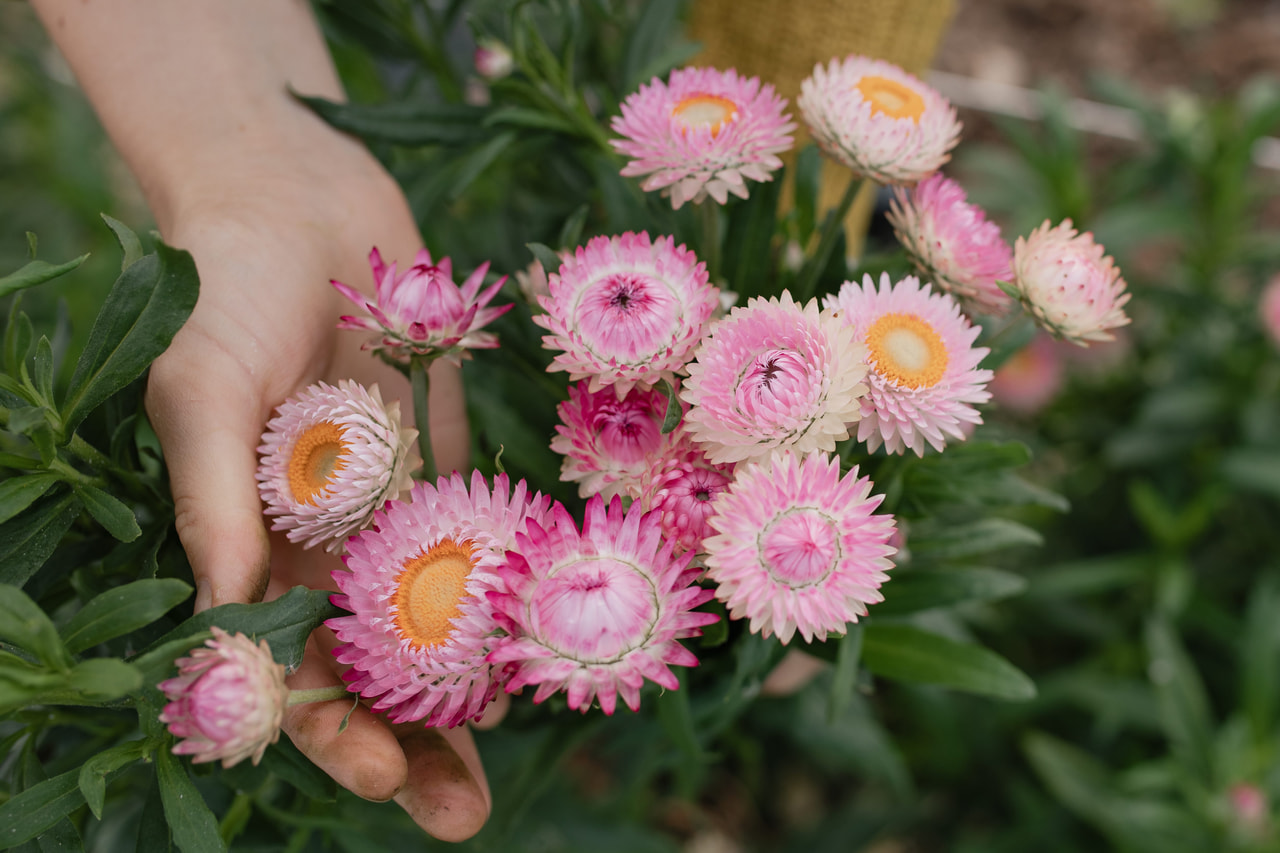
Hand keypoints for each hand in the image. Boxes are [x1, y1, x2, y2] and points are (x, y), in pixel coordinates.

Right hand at [142, 129, 488, 840]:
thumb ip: (213, 495)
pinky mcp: (454, 477)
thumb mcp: (203, 388)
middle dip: (410, 748)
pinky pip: (484, 555)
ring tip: (506, 767)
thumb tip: (226, 614)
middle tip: (460, 813)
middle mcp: (326, 555)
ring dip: (466, 705)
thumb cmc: (227, 295)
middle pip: (369, 678)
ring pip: (435, 638)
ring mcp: (396, 521)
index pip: (288, 672)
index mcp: (255, 554)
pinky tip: (547, 653)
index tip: (378, 773)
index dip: (327, 731)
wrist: (304, 211)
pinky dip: (508, 608)